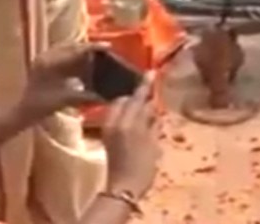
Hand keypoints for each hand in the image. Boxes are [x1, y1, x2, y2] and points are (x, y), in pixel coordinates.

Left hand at [17, 44, 102, 120]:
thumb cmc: (42, 107)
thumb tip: (106, 96)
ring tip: (96, 55)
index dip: (93, 48)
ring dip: (81, 51)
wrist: (24, 112)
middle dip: (88, 48)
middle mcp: (46, 56)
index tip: (108, 46)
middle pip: (72, 46)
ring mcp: (43, 58)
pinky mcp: (43, 62)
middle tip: (105, 50)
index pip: (76, 50)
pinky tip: (83, 63)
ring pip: (67, 48)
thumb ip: (87, 95)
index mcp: (50, 63)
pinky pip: (62, 53)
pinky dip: (74, 56)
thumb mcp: (66, 100)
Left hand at [102, 78, 159, 196]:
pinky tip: (135, 119)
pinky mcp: (106, 135)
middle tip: (149, 95)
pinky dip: (125, 113)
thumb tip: (152, 106)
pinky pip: (115, 116)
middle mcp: (115, 121)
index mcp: (129, 122)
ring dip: (130, 104)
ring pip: (119, 107)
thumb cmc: (143, 167)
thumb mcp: (153, 143)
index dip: (145, 85)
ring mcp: (108, 128)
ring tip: (144, 107)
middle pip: (125, 100)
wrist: (123, 187)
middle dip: (135, 96)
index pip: (137, 97)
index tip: (151, 71)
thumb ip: (152, 122)